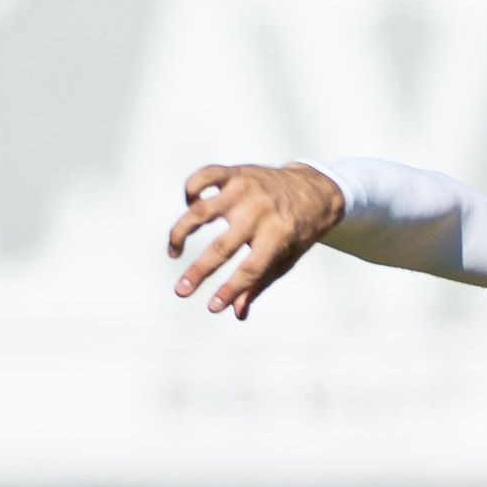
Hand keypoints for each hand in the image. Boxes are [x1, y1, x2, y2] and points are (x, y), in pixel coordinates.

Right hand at [167, 162, 344, 319]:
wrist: (312, 192)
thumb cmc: (296, 233)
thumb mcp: (285, 259)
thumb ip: (258, 283)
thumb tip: (237, 313)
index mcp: (279, 236)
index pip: (251, 269)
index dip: (231, 290)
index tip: (213, 307)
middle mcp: (260, 212)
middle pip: (222, 247)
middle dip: (198, 272)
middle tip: (180, 291)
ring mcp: (245, 189)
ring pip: (201, 210)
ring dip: (181, 232)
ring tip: (174, 251)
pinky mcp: (235, 173)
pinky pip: (203, 176)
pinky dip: (190, 190)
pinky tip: (189, 205)